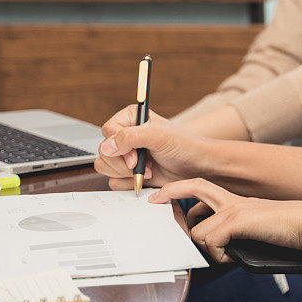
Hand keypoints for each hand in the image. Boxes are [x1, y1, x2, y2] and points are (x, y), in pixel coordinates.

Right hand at [94, 106, 212, 189]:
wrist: (197, 168)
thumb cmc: (184, 147)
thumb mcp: (158, 136)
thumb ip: (130, 137)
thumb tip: (107, 147)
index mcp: (130, 118)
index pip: (107, 131)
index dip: (118, 146)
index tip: (135, 156)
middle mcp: (126, 135)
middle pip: (104, 151)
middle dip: (123, 163)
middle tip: (144, 165)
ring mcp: (127, 154)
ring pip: (105, 167)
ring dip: (125, 174)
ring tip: (147, 171)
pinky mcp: (129, 172)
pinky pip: (114, 181)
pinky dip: (128, 184)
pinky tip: (146, 178)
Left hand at [149, 178, 301, 262]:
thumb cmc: (291, 232)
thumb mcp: (259, 231)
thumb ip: (239, 235)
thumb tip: (225, 252)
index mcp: (237, 202)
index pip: (202, 189)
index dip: (179, 191)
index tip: (160, 198)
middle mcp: (233, 200)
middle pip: (193, 189)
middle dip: (169, 194)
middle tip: (154, 204)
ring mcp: (234, 208)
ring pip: (198, 231)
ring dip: (209, 249)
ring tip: (228, 255)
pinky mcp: (237, 220)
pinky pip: (211, 242)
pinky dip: (220, 256)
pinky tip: (235, 258)